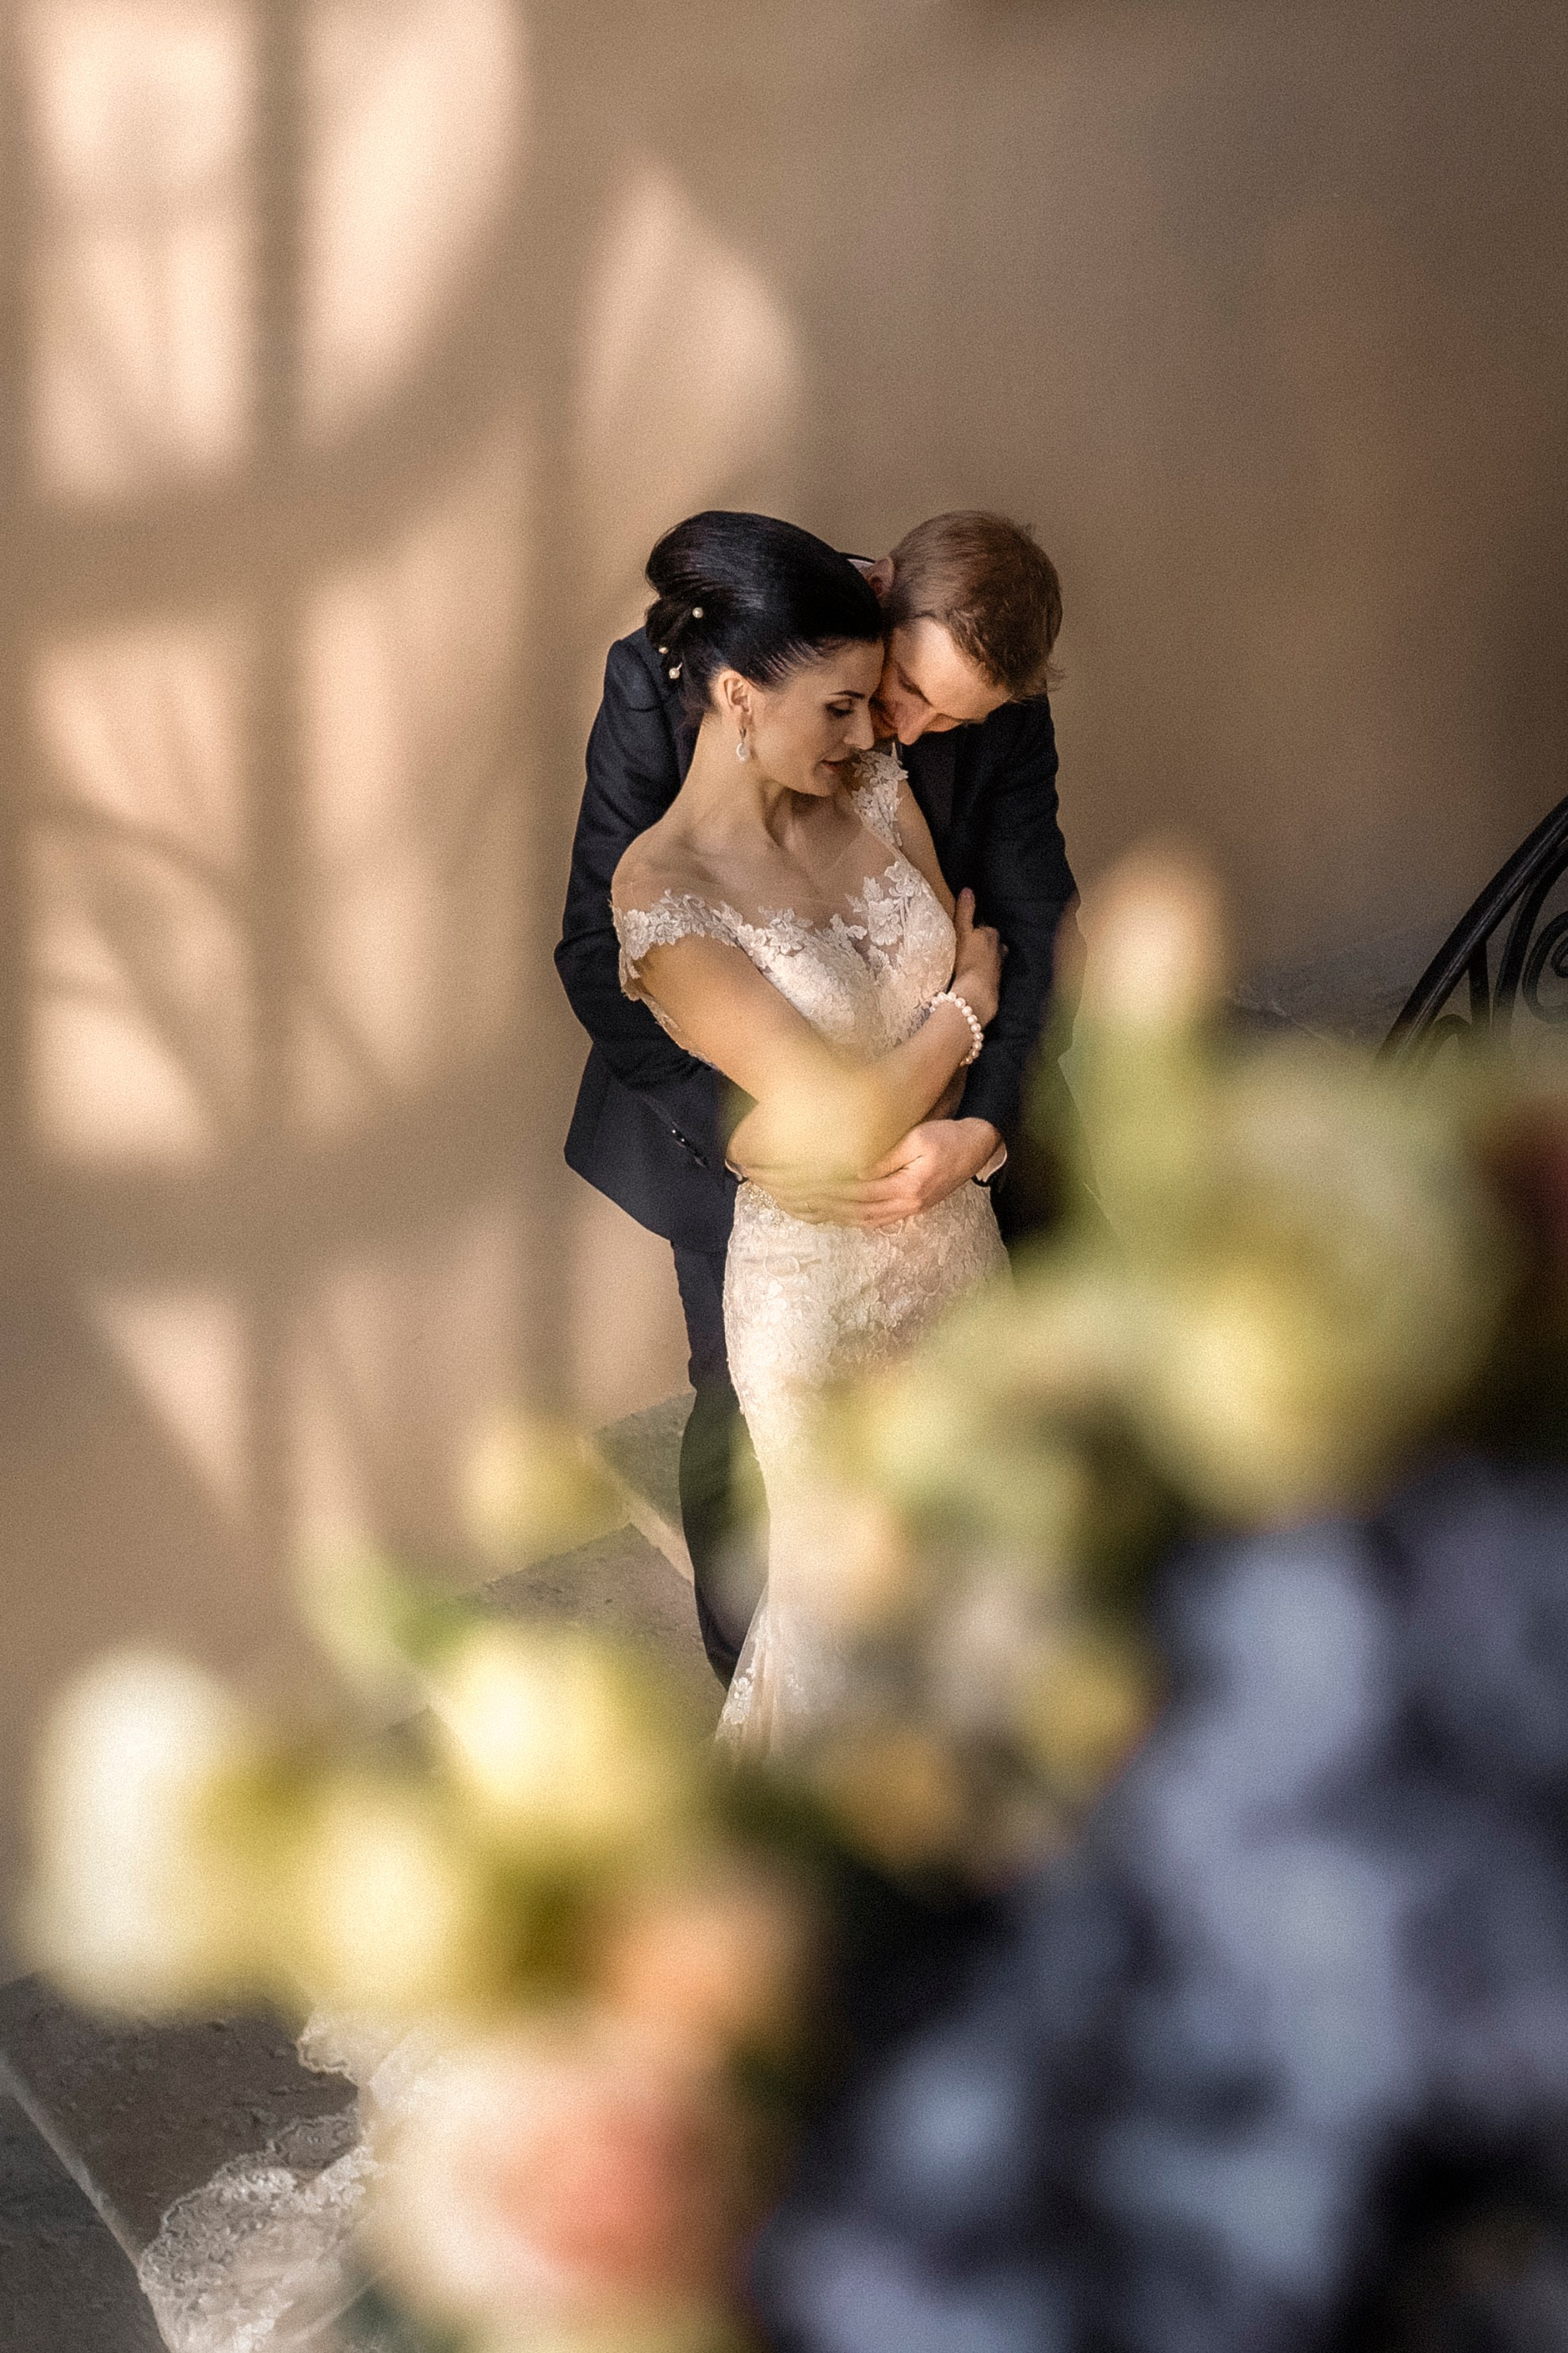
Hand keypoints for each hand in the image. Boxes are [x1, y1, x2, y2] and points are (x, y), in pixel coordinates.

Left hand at [747, 1118, 1002, 1228]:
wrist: (980, 1145)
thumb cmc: (950, 1136)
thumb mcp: (921, 1138)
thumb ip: (887, 1155)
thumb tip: (855, 1168)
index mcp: (905, 1187)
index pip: (856, 1190)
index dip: (827, 1186)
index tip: (798, 1178)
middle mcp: (904, 1204)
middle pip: (853, 1208)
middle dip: (821, 1203)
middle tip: (790, 1195)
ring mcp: (907, 1209)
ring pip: (860, 1218)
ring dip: (832, 1215)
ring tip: (802, 1208)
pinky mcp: (909, 1207)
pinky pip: (872, 1220)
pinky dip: (849, 1219)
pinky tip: (830, 1215)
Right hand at [951, 887, 1001, 1028]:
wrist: (975, 993)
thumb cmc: (967, 960)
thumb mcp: (962, 932)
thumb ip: (965, 911)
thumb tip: (968, 889)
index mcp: (990, 934)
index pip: (984, 926)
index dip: (976, 929)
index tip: (968, 932)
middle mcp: (998, 949)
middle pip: (991, 942)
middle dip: (984, 942)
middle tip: (970, 946)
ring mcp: (998, 967)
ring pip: (992, 957)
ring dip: (986, 958)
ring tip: (973, 961)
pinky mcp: (995, 982)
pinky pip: (990, 972)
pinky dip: (985, 972)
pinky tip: (976, 977)